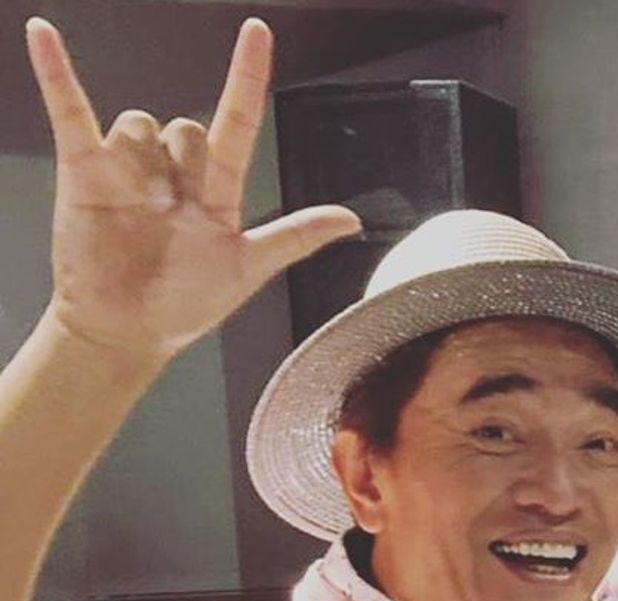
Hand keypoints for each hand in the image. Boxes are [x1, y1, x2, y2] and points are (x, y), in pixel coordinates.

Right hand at [25, 17, 359, 361]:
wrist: (129, 331)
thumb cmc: (187, 304)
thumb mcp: (249, 268)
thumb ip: (296, 236)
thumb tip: (353, 220)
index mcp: (217, 190)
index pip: (238, 120)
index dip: (248, 76)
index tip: (257, 32)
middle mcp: (173, 173)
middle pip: (185, 126)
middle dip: (183, 162)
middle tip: (172, 212)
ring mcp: (128, 169)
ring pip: (141, 123)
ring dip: (144, 161)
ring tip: (141, 208)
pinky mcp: (83, 172)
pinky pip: (71, 112)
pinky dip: (56, 73)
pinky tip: (43, 35)